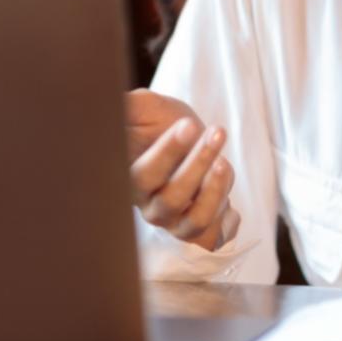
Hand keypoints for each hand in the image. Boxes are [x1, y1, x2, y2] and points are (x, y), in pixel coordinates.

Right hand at [125, 89, 240, 250]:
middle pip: (172, 199)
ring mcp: (174, 221)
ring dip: (214, 193)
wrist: (185, 136)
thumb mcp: (144, 106)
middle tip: (217, 132)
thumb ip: (129, 106)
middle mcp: (150, 206)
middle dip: (198, 164)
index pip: (144, 174)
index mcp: (130, 179)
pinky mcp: (198, 229)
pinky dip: (225, 225)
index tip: (188, 126)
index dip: (167, 153)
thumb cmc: (159, 122)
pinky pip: (212, 239)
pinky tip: (232, 205)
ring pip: (194, 222)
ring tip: (225, 163)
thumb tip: (110, 100)